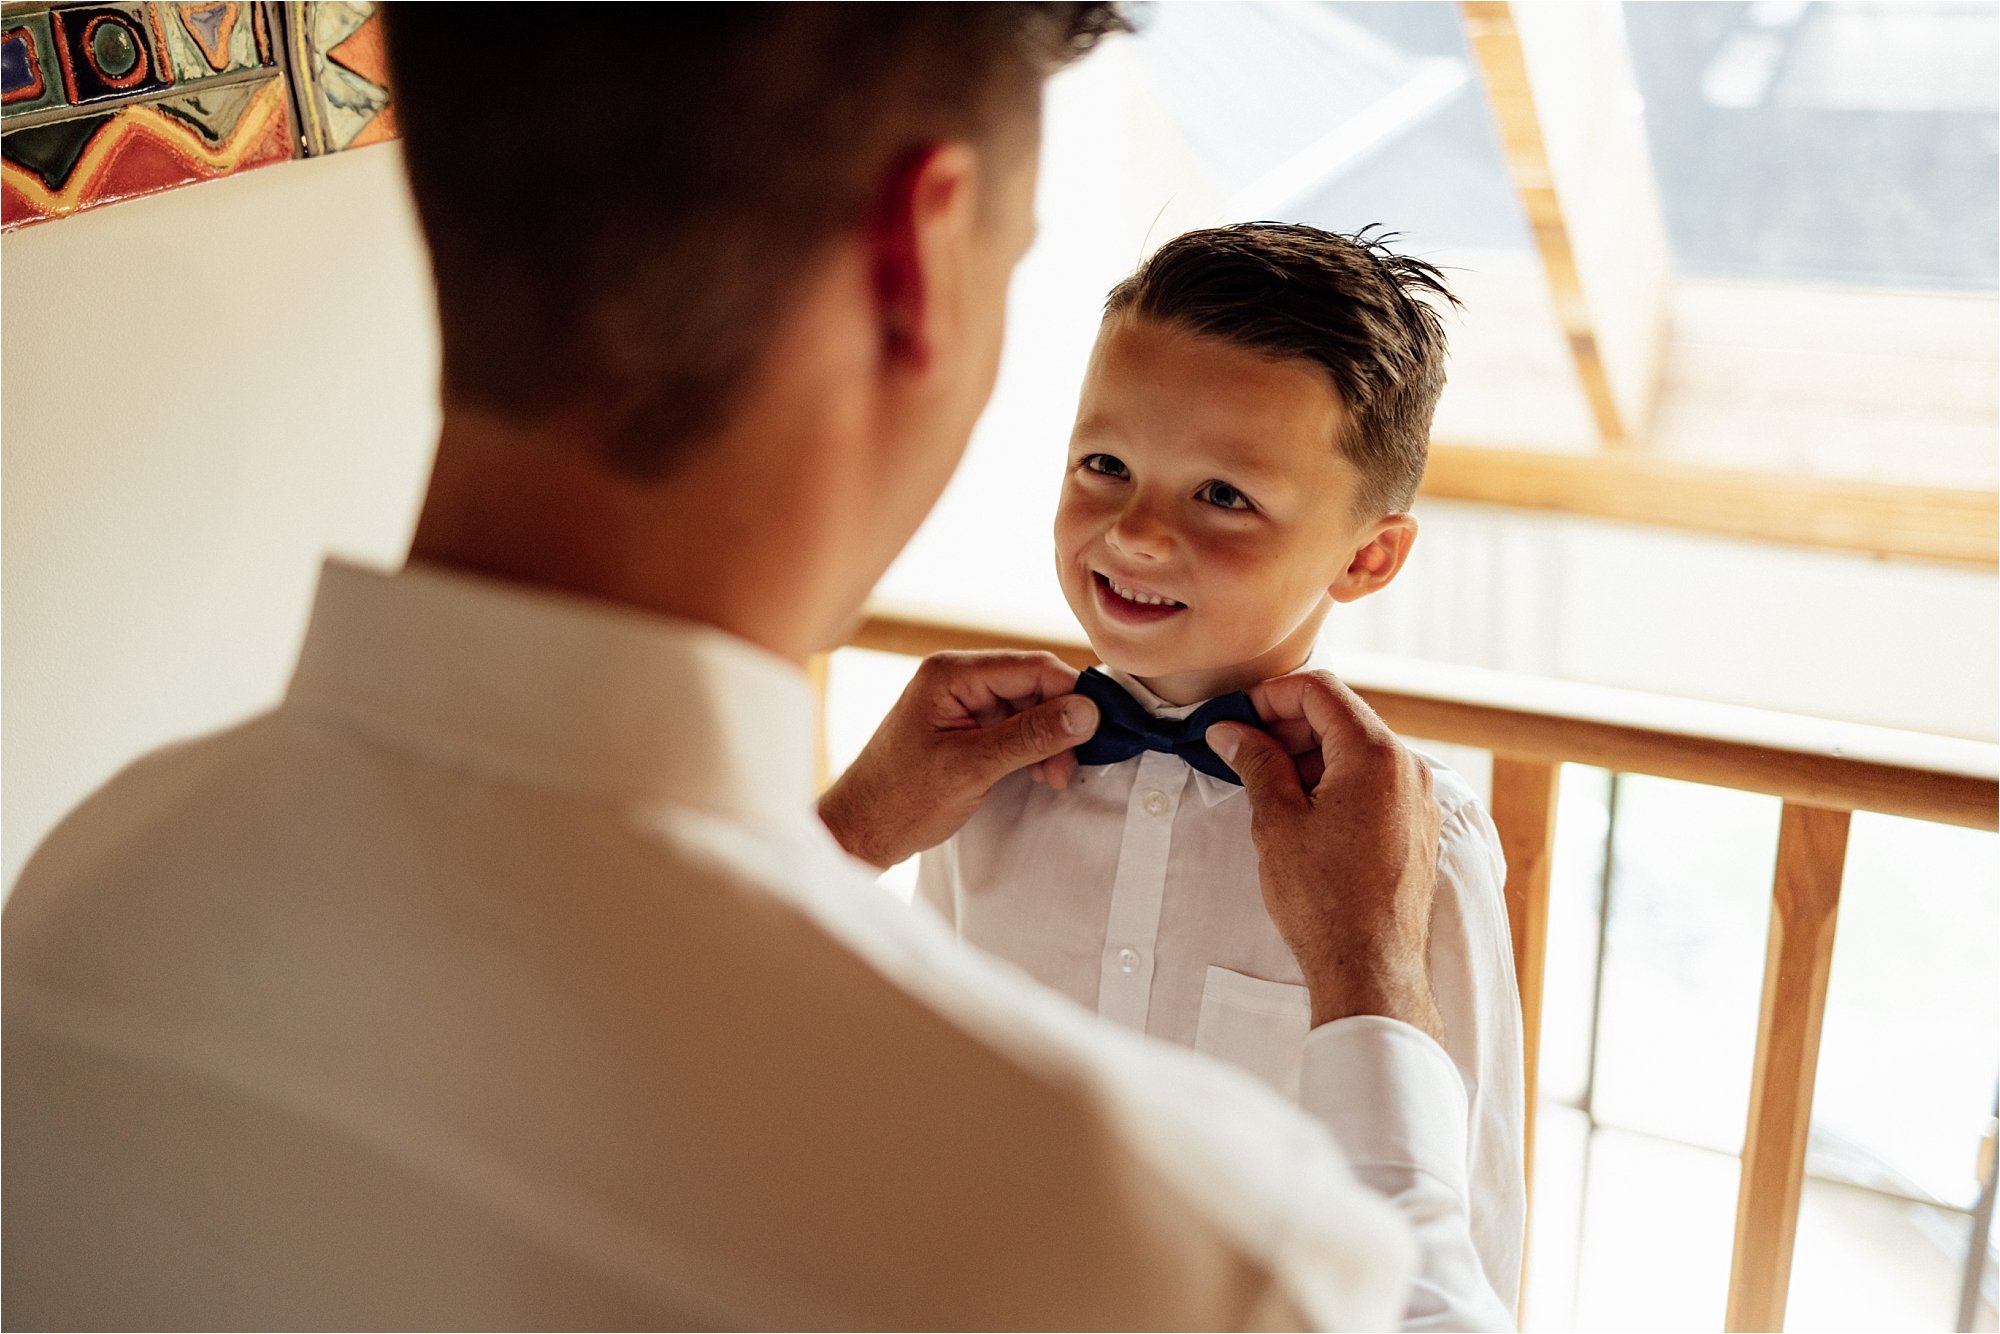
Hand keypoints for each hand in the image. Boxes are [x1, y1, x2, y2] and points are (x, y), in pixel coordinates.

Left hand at [818, 651, 1098, 869]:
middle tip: (1067, 769)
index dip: (1070, 695)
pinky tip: (1038, 774)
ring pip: (1027, 709)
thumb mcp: (972, 768)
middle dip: (1058, 726)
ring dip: (1048, 742)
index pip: (1032, 666)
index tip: (1096, 732)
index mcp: (951, 673)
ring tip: (1052, 778)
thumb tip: (1086, 712)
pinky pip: (1012, 727)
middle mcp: (957, 678)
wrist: (859, 831)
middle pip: (1033, 686)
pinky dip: (1031, 749)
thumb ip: (1029, 736)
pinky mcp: (964, 727)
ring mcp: (960, 702)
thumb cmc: (901, 800)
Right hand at [1204, 670, 1444, 1039]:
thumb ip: (1256, 762)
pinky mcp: (1417, 826)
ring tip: (1268, 786)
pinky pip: (1374, 781)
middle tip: (1244, 751)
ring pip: (1358, 749)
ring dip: (1311, 755)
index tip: (1238, 717)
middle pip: (1343, 716)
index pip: (1321, 691)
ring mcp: (1418, 798)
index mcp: (1375, 755)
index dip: (1271, 696)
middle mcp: (1407, 768)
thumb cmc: (1324, 901)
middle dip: (1289, 725)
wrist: (1370, 968)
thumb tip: (1231, 731)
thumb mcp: (1277, 821)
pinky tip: (1302, 810)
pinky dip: (1336, 780)